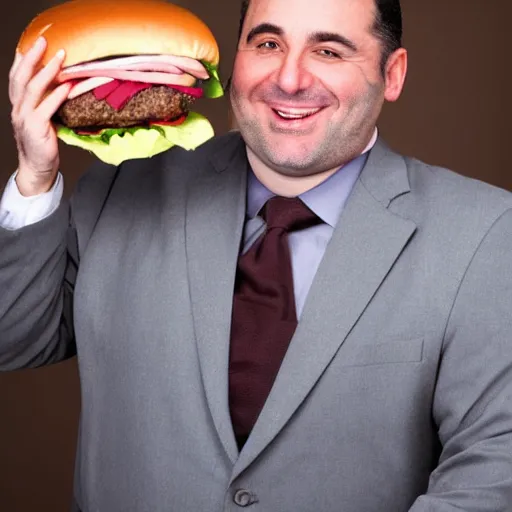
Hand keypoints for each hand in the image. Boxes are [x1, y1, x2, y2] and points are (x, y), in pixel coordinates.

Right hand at [9, 36, 71, 195]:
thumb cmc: (43, 144)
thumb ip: (47, 104)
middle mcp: (18, 108)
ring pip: (33, 88)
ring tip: (60, 58)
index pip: (16, 76)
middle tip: (44, 41)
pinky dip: (57, 95)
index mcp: (18, 105)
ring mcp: (25, 118)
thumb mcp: (43, 119)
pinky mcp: (36, 128)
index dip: (22, 58)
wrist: (38, 168)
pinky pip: (46, 107)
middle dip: (32, 56)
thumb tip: (63, 86)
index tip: (32, 42)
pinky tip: (67, 86)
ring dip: (47, 71)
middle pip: (21, 76)